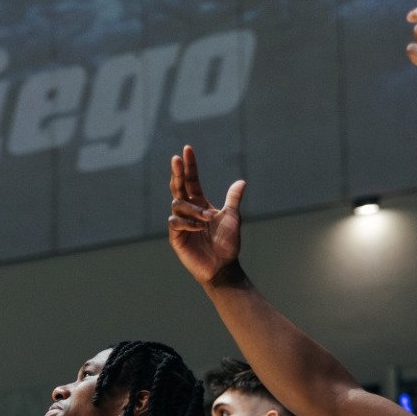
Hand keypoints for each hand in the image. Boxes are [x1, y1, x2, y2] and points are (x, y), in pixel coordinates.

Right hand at [166, 146, 244, 287]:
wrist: (223, 266)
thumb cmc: (227, 244)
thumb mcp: (232, 218)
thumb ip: (233, 199)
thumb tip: (241, 181)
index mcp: (200, 204)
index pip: (191, 181)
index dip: (189, 166)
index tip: (187, 149)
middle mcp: (188, 211)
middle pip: (178, 187)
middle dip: (178, 172)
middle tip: (176, 159)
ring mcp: (180, 223)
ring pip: (177, 204)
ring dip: (193, 209)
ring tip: (207, 219)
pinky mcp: (175, 237)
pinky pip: (175, 222)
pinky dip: (188, 222)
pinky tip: (199, 227)